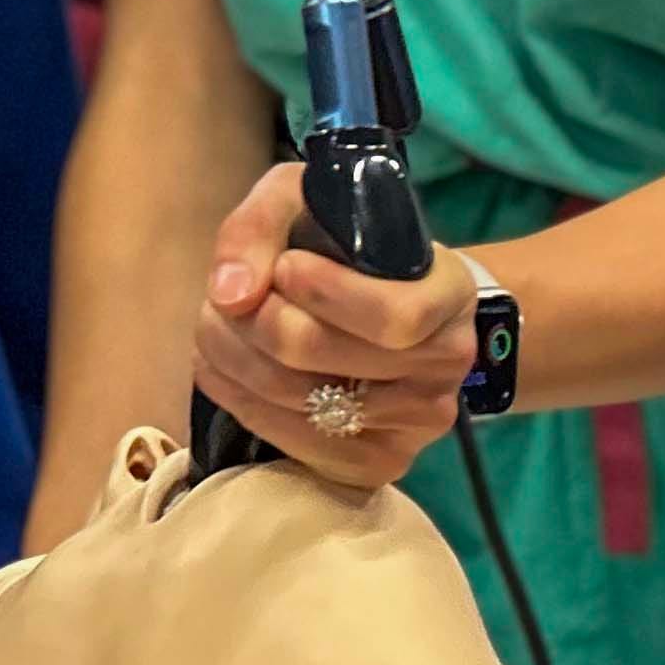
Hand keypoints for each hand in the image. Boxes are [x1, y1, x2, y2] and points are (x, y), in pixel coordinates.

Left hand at [193, 161, 477, 486]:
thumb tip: (230, 294)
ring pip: (298, 400)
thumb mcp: (305, 200)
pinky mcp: (380, 463)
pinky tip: (223, 369)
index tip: (285, 265)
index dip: (324, 293)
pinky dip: (243, 403)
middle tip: (221, 298)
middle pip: (321, 355)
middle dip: (250, 321)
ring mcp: (417, 423)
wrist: (389, 300)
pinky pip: (298, 445)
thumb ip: (261, 227)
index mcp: (449, 292)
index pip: (393, 316)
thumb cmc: (348, 243)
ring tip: (215, 326)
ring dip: (233, 358)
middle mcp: (445, 364)